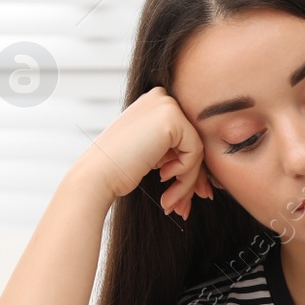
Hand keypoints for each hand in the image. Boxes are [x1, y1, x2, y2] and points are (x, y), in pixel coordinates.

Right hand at [73, 86, 213, 218]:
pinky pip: (195, 152)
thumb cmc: (119, 169)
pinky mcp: (172, 118)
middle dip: (191, 179)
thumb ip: (177, 154)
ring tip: (172, 203)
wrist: (97, 175)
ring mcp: (166, 105)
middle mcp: (161, 97)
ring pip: (197, 150)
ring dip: (187, 182)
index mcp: (155, 103)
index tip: (186, 197)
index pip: (185, 136)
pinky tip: (162, 178)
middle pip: (193, 142)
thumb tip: (207, 182)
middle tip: (183, 207)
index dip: (188, 169)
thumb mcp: (153, 154)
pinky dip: (185, 173)